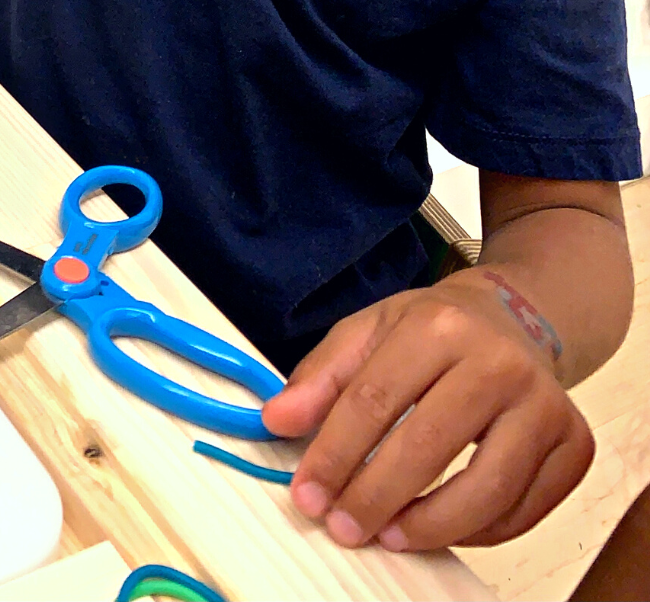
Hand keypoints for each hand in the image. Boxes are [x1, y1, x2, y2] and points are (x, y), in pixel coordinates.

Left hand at [260, 274, 593, 550]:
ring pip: (486, 488)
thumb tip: (278, 420)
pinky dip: (478, 531)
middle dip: (375, 497)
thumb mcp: (371, 329)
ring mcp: (543, 405)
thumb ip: (322, 375)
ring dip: (430, 526)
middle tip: (343, 526)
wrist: (520, 317)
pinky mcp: (574, 445)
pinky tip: (441, 527)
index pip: (375, 399)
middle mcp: (497, 362)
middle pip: (428, 445)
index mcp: (438, 325)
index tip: (307, 494)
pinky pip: (523, 509)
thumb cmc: (438, 329)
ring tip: (390, 536)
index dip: (334, 454)